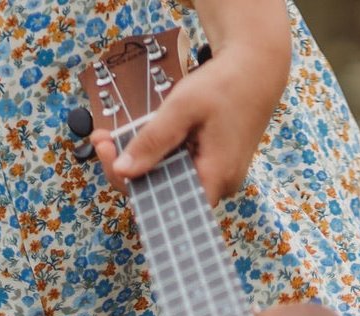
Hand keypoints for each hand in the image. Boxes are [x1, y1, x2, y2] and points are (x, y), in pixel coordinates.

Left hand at [90, 41, 290, 206]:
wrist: (257, 67)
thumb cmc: (226, 83)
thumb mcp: (183, 107)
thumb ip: (152, 140)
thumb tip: (123, 171)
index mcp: (215, 178)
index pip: (166, 205)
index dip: (134, 190)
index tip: (110, 161)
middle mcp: (219, 186)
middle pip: (164, 195)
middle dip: (129, 171)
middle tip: (102, 141)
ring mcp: (218, 178)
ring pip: (169, 181)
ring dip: (141, 161)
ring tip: (110, 137)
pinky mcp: (214, 167)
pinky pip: (179, 170)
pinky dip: (158, 156)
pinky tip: (140, 138)